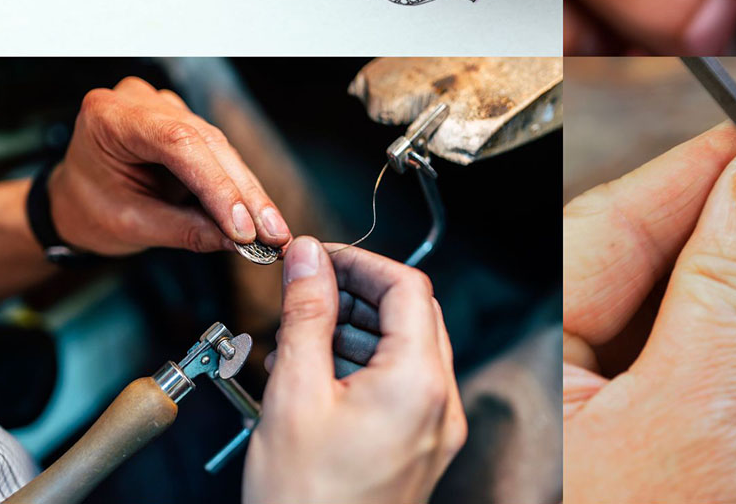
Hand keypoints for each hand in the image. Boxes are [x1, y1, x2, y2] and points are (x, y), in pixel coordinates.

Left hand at [48, 77, 290, 255]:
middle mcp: (140, 102)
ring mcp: (164, 107)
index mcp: (110, 118)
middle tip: (274, 233)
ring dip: (248, 192)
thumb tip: (239, 241)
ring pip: (220, 149)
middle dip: (243, 194)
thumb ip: (186, 230)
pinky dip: (238, 186)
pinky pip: (219, 153)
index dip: (217, 185)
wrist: (73, 201)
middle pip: (206, 144)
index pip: (177, 143)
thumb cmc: (88, 208)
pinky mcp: (184, 121)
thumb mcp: (130, 226)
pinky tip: (259, 214)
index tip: (244, 227)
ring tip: (273, 230)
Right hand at [244, 238, 465, 503]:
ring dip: (359, 327)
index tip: (319, 256)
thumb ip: (306, 315)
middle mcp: (441, 403)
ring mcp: (437, 428)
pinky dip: (366, 364)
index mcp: (419, 383)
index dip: (361, 261)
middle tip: (309, 286)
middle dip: (359, 292)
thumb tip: (308, 258)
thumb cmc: (304, 503)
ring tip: (303, 330)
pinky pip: (405, 384)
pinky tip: (318, 370)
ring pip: (409, 348)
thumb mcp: (294, 394)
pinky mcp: (423, 447)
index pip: (407, 287)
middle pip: (413, 314)